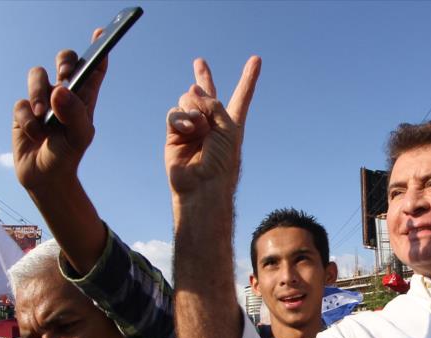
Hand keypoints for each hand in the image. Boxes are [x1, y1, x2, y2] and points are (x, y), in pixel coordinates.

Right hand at [12, 29, 106, 191]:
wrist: (44, 175)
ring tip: (43, 116)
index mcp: (85, 98)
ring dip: (39, 92)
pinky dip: (27, 118)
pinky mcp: (23, 110)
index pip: (94, 69)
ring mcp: (42, 99)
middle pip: (65, 61)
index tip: (100, 35)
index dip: (99, 50)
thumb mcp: (79, 136)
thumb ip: (74, 113)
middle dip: (64, 61)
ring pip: (37, 75)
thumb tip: (60, 89)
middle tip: (65, 74)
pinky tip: (35, 133)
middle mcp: (64, 94)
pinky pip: (21, 102)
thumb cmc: (68, 154)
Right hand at [165, 57, 260, 195]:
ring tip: (199, 129)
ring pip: (188, 100)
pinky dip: (181, 118)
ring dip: (194, 109)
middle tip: (199, 62)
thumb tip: (190, 90)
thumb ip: (213, 104)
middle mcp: (211, 122)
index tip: (256, 60)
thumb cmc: (222, 161)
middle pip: (207, 94)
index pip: (241, 96)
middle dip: (203, 77)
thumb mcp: (228, 127)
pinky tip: (187, 129)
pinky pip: (175, 113)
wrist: (203, 184)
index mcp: (231, 122)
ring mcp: (191, 127)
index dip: (248, 79)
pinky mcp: (174, 134)